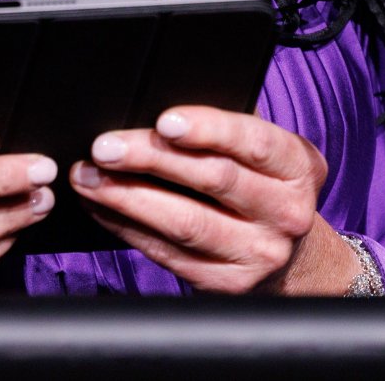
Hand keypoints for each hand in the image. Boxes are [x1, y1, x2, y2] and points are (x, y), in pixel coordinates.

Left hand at [68, 105, 358, 294]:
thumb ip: (225, 124)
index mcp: (297, 166)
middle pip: (212, 180)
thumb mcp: (262, 147)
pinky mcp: (226, 284)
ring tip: (87, 176)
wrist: (291, 252)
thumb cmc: (260, 179)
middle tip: (104, 146)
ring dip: (127, 197)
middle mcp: (285, 213)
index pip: (253, 142)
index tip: (164, 121)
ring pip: (185, 223)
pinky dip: (127, 227)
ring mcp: (258, 254)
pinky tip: (101, 205)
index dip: (208, 128)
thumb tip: (157, 98)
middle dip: (150, 158)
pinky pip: (168, 254)